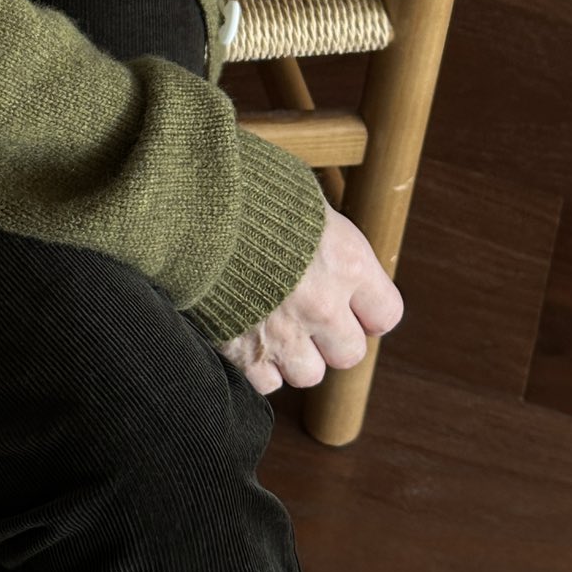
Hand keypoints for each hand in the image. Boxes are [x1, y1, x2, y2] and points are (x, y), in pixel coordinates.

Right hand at [215, 202, 403, 395]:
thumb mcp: (300, 196)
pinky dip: (256, 365)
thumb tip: (329, 244)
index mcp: (346, 261)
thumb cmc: (244, 187)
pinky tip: (243, 332)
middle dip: (330, 337)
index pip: (385, 313)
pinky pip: (265, 383)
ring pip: (308, 373)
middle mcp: (322, 305)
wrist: (186, 203)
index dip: (367, 310)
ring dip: (293, 354)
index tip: (352, 304)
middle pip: (349, 353)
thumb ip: (323, 234)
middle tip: (305, 313)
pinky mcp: (242, 352)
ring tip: (270, 322)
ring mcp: (282, 334)